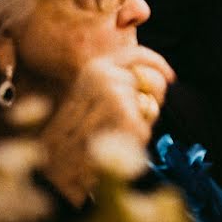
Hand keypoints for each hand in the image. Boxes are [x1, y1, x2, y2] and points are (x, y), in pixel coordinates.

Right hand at [37, 46, 175, 205]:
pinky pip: (146, 130)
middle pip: (154, 81)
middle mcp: (106, 75)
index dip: (158, 65)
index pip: (138, 54)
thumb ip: (116, 80)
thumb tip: (153, 79)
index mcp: (96, 66)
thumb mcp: (88, 95)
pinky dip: (135, 142)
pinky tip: (112, 146)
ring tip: (113, 134)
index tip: (170, 77)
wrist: (51, 166)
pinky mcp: (126, 117)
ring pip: (152, 107)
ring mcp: (116, 94)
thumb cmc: (71, 134)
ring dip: (141, 124)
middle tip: (134, 120)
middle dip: (153, 101)